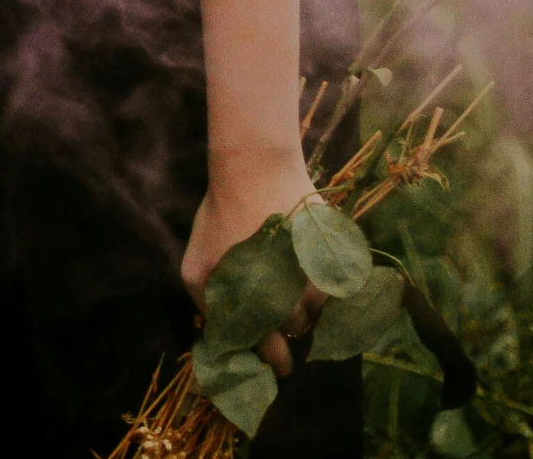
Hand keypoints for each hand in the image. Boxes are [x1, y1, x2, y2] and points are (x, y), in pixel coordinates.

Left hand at [182, 159, 324, 377]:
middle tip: (275, 306)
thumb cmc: (222, 216)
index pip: (274, 356)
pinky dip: (322, 282)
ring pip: (316, 309)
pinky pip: (333, 287)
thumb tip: (224, 337)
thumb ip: (208, 307)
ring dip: (304, 303)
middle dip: (285, 326)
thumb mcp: (196, 266)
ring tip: (288, 278)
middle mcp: (293, 304)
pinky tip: (305, 264)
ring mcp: (318, 281)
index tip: (277, 361)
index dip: (275, 362)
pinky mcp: (336, 259)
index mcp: (259, 310)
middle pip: (295, 332)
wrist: (256, 171)